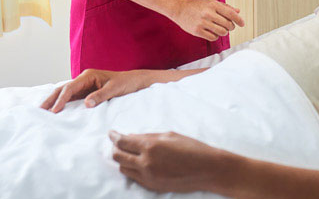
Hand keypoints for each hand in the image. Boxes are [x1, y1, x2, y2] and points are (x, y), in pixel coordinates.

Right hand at [40, 69, 160, 112]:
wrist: (134, 82)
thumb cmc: (126, 83)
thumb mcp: (115, 89)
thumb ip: (101, 96)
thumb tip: (86, 104)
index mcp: (88, 76)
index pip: (70, 88)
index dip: (61, 100)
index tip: (54, 111)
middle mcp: (83, 79)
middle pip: (62, 89)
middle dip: (50, 99)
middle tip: (39, 111)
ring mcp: (84, 86)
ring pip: (64, 93)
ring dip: (54, 101)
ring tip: (42, 112)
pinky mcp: (86, 92)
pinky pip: (71, 98)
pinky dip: (62, 104)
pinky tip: (56, 111)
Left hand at [110, 131, 232, 194]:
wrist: (207, 169)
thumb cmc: (192, 148)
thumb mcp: (170, 135)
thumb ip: (148, 136)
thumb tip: (131, 137)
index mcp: (151, 146)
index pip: (123, 142)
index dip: (114, 136)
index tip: (111, 133)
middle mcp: (146, 163)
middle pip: (118, 156)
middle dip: (115, 148)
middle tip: (118, 143)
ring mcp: (148, 177)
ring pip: (124, 169)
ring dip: (123, 160)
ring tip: (129, 154)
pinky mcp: (152, 186)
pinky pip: (134, 178)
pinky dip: (132, 170)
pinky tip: (138, 164)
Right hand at [169, 0, 243, 41]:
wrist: (178, 8)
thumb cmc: (195, 4)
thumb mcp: (210, 1)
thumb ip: (224, 6)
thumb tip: (238, 11)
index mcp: (212, 5)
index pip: (231, 14)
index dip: (239, 20)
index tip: (242, 24)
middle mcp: (208, 13)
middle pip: (228, 24)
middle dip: (231, 27)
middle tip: (229, 26)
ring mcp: (202, 23)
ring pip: (222, 32)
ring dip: (224, 32)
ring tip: (221, 29)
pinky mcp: (197, 31)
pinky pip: (213, 37)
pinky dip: (216, 36)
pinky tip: (213, 32)